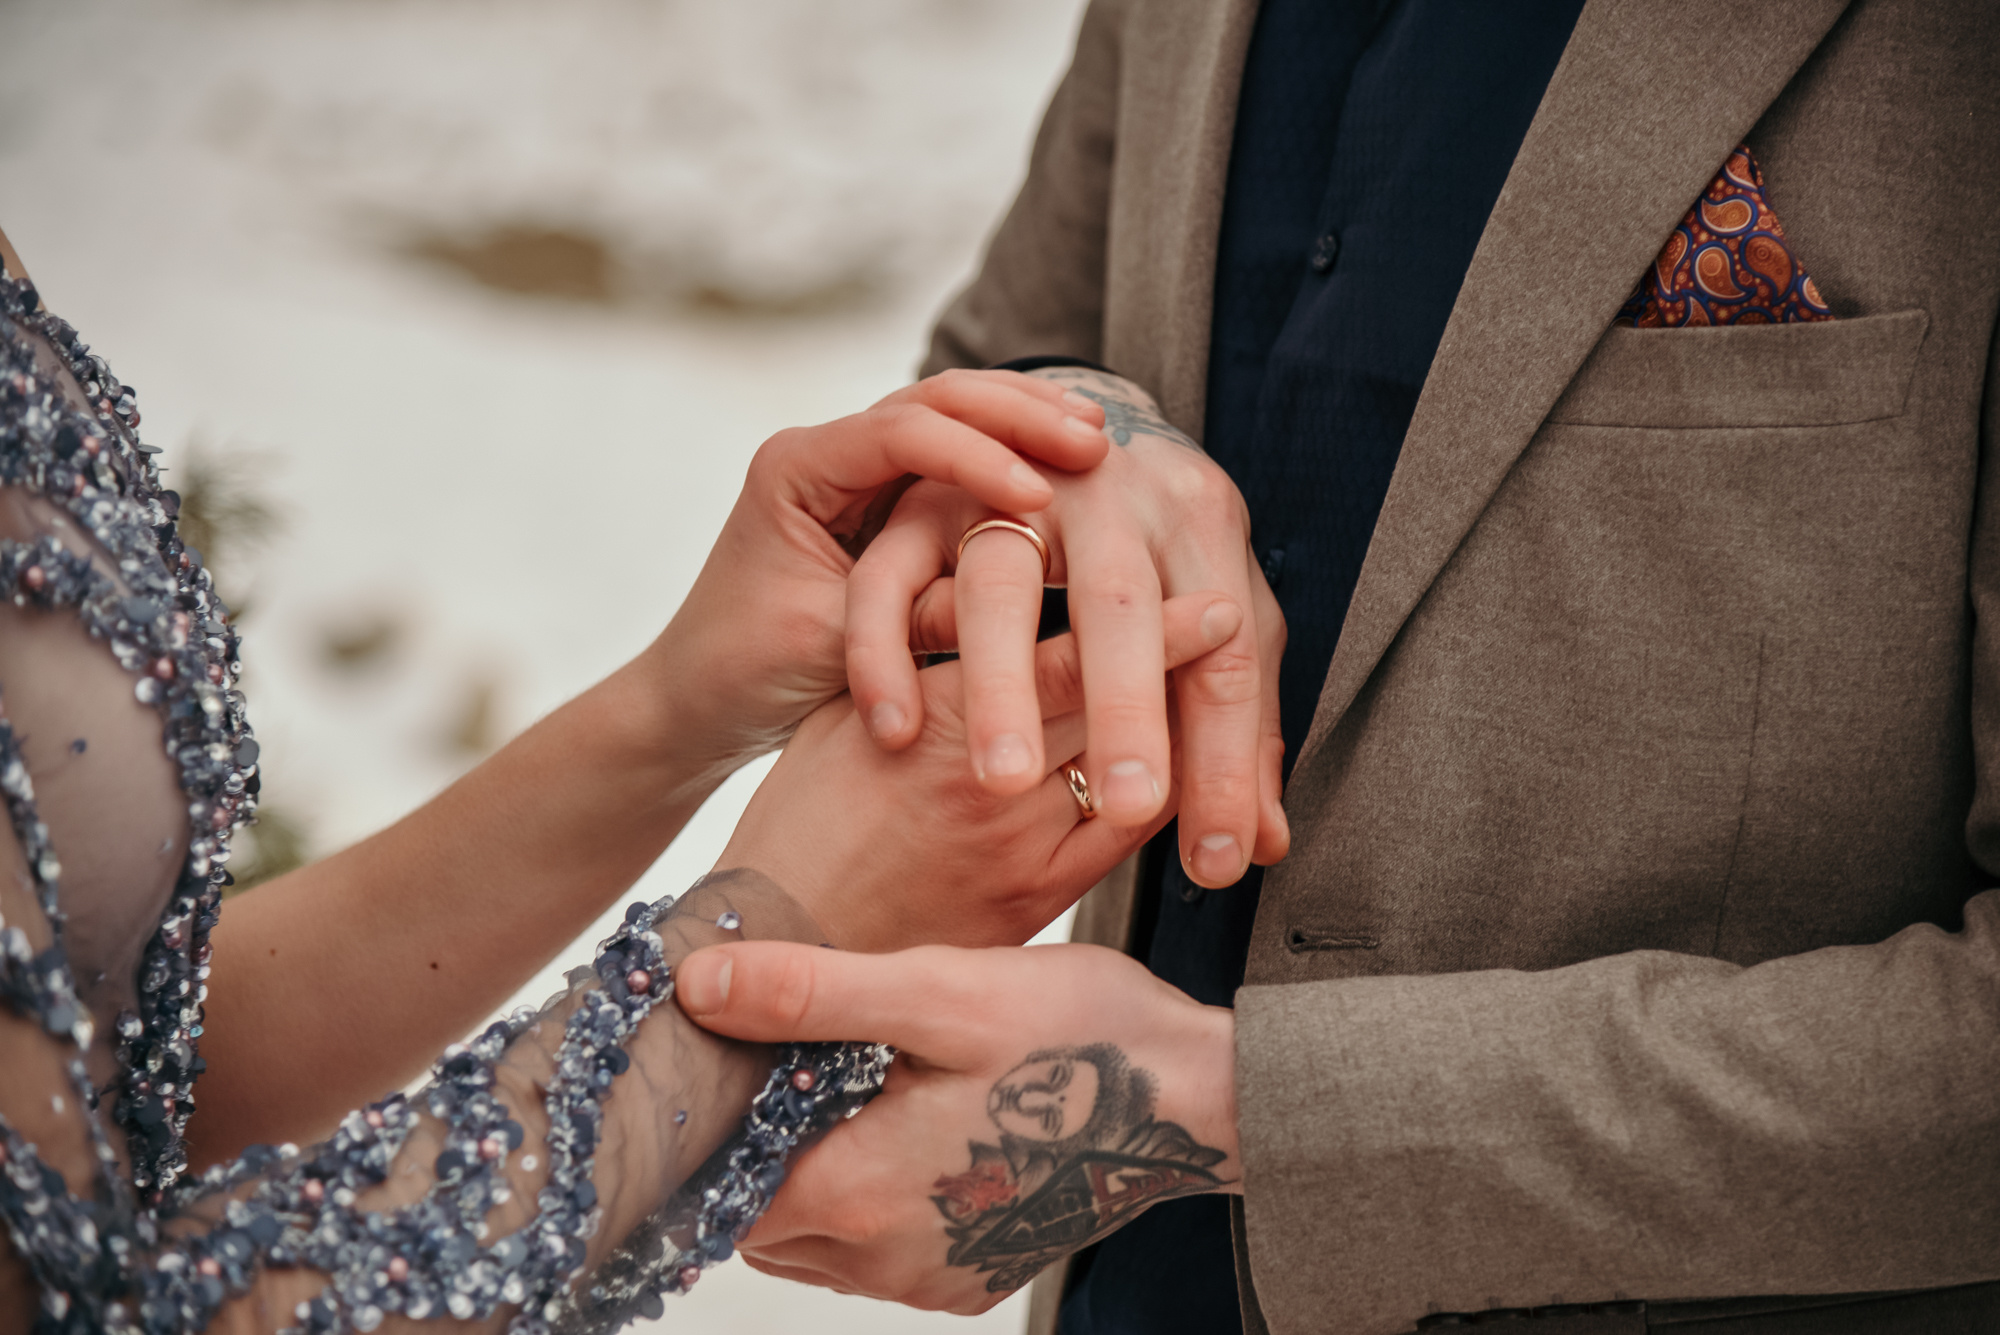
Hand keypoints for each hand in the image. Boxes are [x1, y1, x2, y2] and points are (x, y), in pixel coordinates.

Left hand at [641, 369, 1107, 786]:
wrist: (696, 702)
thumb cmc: (745, 677)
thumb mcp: (833, 647)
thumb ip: (917, 613)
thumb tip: (1023, 593)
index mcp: (794, 467)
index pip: (901, 434)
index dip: (977, 459)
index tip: (1043, 497)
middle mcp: (825, 452)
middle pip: (934, 400)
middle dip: (1016, 415)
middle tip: (1095, 437)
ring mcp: (855, 470)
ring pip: (952, 415)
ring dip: (1023, 421)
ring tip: (1096, 433)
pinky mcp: (883, 500)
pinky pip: (955, 459)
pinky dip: (1011, 455)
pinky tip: (1071, 464)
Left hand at [676, 938, 1238, 1311]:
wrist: (1199, 1098)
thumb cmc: (1079, 1041)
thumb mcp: (937, 993)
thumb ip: (810, 993)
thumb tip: (700, 983)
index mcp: (855, 1195)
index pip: (720, 1186)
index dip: (716, 1121)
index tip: (740, 1056)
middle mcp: (882, 1261)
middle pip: (761, 1216)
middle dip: (765, 1148)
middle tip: (807, 1060)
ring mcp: (931, 1279)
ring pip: (816, 1243)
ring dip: (819, 1177)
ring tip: (864, 1089)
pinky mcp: (972, 1278)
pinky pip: (880, 1256)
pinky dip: (875, 1203)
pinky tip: (916, 1129)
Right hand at [720, 593, 1242, 950]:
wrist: (782, 937)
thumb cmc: (805, 814)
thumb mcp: (848, 716)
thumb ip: (919, 654)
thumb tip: (981, 594)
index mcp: (940, 717)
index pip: (1067, 658)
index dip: (1147, 628)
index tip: (1206, 596)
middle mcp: (990, 781)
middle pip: (1114, 716)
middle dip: (1179, 668)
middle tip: (1234, 623)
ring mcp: (1020, 849)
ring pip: (1128, 781)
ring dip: (1176, 737)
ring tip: (1222, 697)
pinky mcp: (1031, 903)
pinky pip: (1114, 846)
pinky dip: (1149, 801)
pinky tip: (1173, 770)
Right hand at [844, 367, 1287, 890]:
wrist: (1062, 423)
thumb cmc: (1147, 551)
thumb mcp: (1214, 615)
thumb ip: (1233, 724)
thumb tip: (1268, 843)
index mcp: (1198, 516)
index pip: (1225, 654)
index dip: (1225, 759)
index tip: (1217, 858)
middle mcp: (1110, 491)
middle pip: (1119, 606)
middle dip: (1127, 712)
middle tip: (1130, 805)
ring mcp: (1008, 490)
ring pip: (1000, 592)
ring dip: (1002, 687)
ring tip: (1004, 783)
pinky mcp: (923, 502)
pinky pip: (891, 582)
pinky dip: (885, 648)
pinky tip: (898, 729)